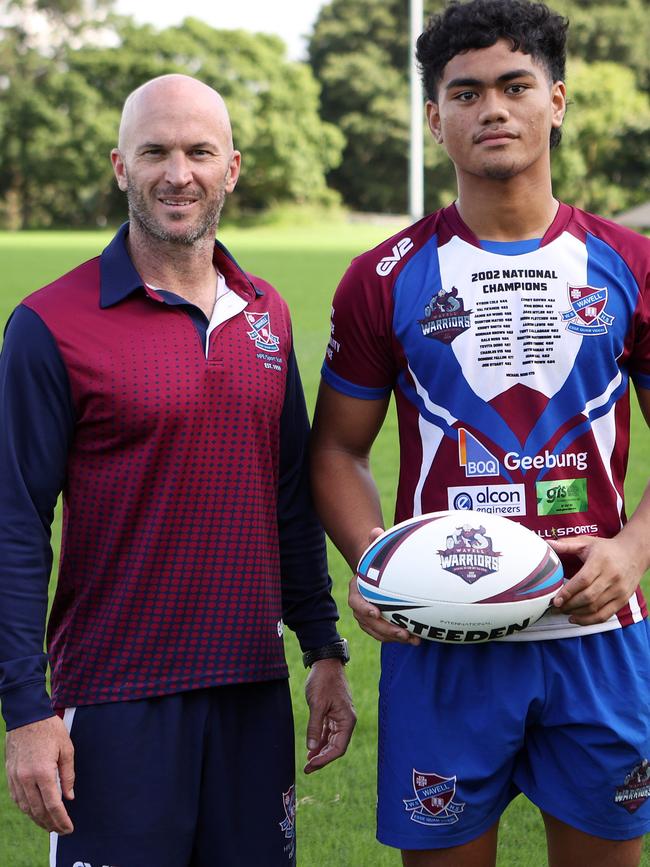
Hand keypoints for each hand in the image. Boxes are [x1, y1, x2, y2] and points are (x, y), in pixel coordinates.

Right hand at [5, 715, 74, 833]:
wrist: (26, 716)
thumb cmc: (50, 729)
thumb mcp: (66, 749)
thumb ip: (68, 775)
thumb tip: (69, 797)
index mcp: (43, 772)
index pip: (53, 805)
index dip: (61, 819)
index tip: (69, 828)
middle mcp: (26, 778)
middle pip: (38, 811)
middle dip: (51, 824)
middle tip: (61, 831)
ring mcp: (16, 778)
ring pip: (26, 807)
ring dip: (38, 819)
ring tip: (50, 825)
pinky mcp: (10, 775)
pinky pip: (18, 798)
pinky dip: (27, 808)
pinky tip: (35, 811)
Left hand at [303, 658, 355, 773]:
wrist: (325, 662)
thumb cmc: (323, 681)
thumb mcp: (317, 704)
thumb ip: (315, 726)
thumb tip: (312, 748)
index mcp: (346, 720)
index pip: (338, 748)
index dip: (325, 759)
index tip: (311, 765)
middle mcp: (346, 721)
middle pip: (336, 747)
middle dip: (322, 758)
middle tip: (307, 769)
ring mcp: (339, 718)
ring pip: (331, 741)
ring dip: (320, 751)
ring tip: (308, 762)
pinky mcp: (333, 713)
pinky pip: (328, 732)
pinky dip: (320, 740)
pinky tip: (312, 749)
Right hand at [348, 527, 420, 644]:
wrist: (378, 573)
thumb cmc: (378, 562)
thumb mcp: (376, 552)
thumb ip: (375, 542)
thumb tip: (376, 530)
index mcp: (356, 589)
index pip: (355, 602)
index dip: (364, 608)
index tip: (376, 612)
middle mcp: (360, 606)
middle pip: (368, 622)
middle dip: (384, 629)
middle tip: (402, 632)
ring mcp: (368, 617)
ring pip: (378, 632)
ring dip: (394, 637)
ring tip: (412, 639)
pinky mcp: (378, 625)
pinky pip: (386, 635)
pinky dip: (399, 637)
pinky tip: (416, 638)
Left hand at [550, 535, 643, 624]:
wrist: (634, 554)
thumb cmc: (605, 549)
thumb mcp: (586, 542)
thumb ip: (566, 544)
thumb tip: (547, 543)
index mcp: (601, 561)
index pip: (583, 580)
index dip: (568, 592)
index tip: (555, 600)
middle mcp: (612, 576)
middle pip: (588, 597)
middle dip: (569, 605)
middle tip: (555, 607)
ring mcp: (619, 590)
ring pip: (595, 607)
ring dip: (576, 613)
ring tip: (563, 612)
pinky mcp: (623, 600)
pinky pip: (605, 615)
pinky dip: (589, 620)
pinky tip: (575, 618)